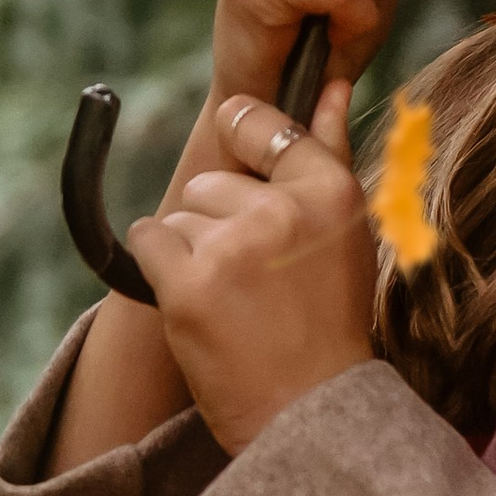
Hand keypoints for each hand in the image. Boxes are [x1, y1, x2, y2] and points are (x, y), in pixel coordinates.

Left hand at [129, 83, 377, 455]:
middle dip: (220, 221)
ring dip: (191, 251)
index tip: (252, 184)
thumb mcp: (348, 234)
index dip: (248, 149)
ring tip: (234, 299)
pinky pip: (147, 239)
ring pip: (179, 212)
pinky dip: (159, 267)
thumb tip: (331, 84)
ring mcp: (234, 245)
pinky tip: (196, 300)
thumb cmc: (328, 322)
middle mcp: (285, 210)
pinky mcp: (190, 283)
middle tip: (256, 278)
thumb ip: (330, 153)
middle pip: (212, 179)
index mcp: (333, 192)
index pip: (265, 127)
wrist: (310, 411)